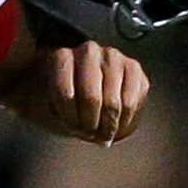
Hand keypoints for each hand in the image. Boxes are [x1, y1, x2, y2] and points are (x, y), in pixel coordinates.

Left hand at [32, 41, 148, 145]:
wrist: (85, 85)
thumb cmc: (67, 99)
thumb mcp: (54, 108)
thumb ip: (66, 119)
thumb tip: (96, 136)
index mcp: (62, 58)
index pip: (65, 95)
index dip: (69, 119)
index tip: (71, 127)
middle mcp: (88, 52)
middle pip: (91, 99)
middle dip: (90, 125)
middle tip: (89, 134)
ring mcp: (113, 57)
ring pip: (113, 104)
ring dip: (107, 126)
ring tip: (102, 132)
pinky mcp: (134, 68)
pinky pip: (130, 104)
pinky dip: (123, 122)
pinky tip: (117, 124)